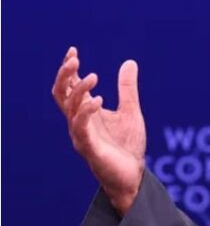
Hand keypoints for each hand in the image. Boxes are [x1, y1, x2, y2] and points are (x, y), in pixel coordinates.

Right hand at [52, 47, 145, 214]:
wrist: (132, 175)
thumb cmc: (127, 145)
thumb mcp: (131, 111)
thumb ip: (127, 88)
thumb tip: (129, 61)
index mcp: (87, 112)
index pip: (70, 87)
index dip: (68, 69)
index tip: (72, 50)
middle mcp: (79, 121)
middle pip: (61, 95)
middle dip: (65, 76)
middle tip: (74, 59)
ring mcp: (82, 135)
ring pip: (69, 108)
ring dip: (80, 90)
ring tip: (94, 76)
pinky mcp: (89, 148)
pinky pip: (81, 128)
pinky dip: (86, 112)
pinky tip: (99, 100)